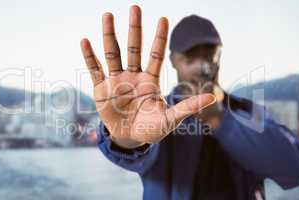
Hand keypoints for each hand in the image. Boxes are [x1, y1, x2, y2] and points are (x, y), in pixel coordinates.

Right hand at [80, 5, 215, 147]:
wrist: (130, 139)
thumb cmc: (151, 129)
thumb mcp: (170, 119)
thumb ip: (187, 107)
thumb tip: (213, 97)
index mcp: (149, 81)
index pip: (155, 55)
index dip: (159, 38)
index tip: (163, 18)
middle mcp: (133, 76)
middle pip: (134, 48)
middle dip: (135, 29)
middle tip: (135, 7)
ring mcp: (116, 81)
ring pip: (113, 54)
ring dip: (110, 35)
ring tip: (108, 15)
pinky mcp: (101, 89)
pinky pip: (94, 70)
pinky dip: (89, 56)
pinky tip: (85, 41)